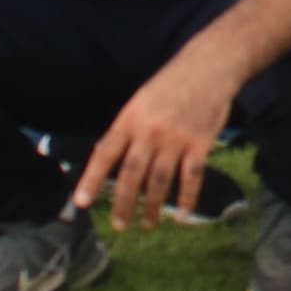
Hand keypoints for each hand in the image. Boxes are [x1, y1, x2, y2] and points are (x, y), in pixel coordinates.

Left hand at [71, 59, 234, 231]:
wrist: (209, 66)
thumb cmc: (171, 84)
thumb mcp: (141, 101)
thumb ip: (128, 130)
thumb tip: (111, 161)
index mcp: (131, 118)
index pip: (106, 152)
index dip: (91, 179)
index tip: (81, 202)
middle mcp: (150, 130)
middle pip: (131, 173)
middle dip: (123, 203)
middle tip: (118, 225)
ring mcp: (176, 138)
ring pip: (159, 180)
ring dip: (152, 207)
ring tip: (147, 224)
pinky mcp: (201, 143)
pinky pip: (191, 176)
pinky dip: (186, 198)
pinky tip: (181, 214)